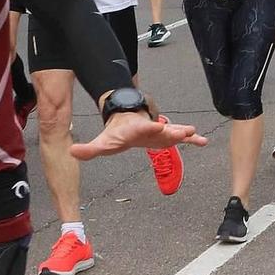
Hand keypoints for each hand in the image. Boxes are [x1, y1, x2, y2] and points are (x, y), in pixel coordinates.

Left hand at [72, 111, 207, 161]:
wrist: (126, 123)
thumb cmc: (116, 134)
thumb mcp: (103, 143)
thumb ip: (89, 149)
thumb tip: (72, 152)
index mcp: (136, 130)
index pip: (142, 128)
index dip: (149, 127)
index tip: (157, 125)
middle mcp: (151, 129)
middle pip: (162, 130)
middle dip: (171, 130)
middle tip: (182, 131)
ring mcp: (161, 132)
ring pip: (173, 132)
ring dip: (183, 132)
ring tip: (194, 133)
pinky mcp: (167, 137)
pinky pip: (182, 138)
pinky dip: (192, 139)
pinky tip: (203, 141)